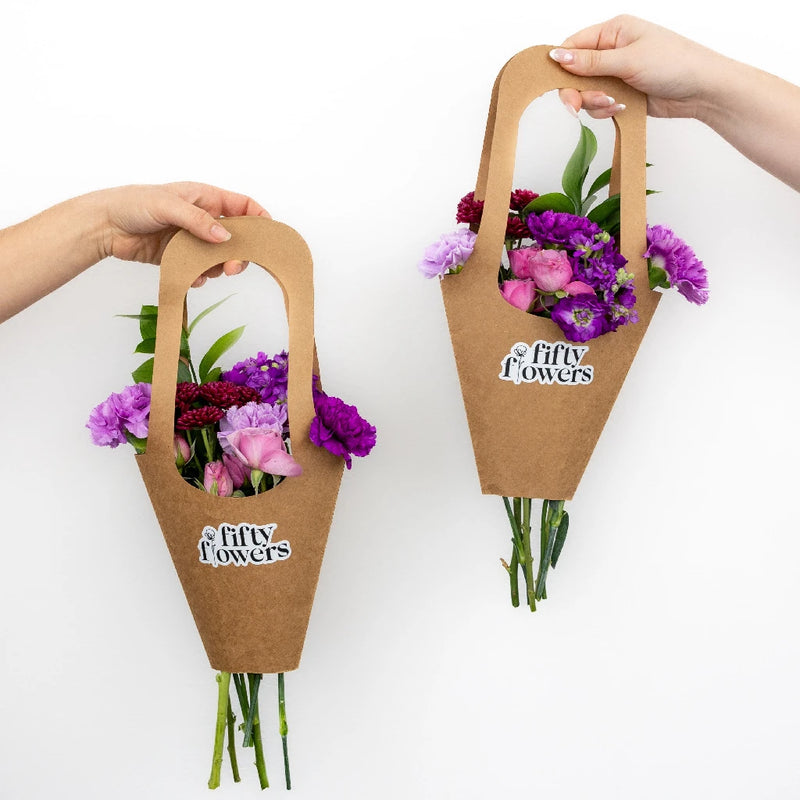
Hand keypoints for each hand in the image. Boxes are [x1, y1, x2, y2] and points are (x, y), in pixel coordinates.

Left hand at [98, 182, 271, 286]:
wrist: (105, 226)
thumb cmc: (133, 204)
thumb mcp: (167, 205)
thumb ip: (197, 220)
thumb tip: (223, 235)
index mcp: (205, 198)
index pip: (243, 205)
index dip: (259, 218)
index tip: (268, 235)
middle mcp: (203, 219)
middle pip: (235, 237)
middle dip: (239, 253)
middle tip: (233, 267)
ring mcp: (192, 239)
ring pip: (218, 257)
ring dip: (218, 268)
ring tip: (208, 273)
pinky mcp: (180, 257)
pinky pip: (199, 270)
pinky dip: (199, 276)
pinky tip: (191, 277)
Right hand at [549, 15, 725, 119]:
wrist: (701, 90)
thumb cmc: (674, 63)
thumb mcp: (629, 60)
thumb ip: (590, 62)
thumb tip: (558, 57)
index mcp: (613, 32)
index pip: (573, 46)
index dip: (562, 66)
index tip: (560, 86)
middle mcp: (611, 51)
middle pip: (575, 74)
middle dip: (578, 92)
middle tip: (577, 107)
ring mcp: (616, 74)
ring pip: (586, 93)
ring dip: (594, 103)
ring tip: (614, 103)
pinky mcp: (621, 94)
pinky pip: (599, 106)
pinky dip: (606, 110)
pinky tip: (622, 107)